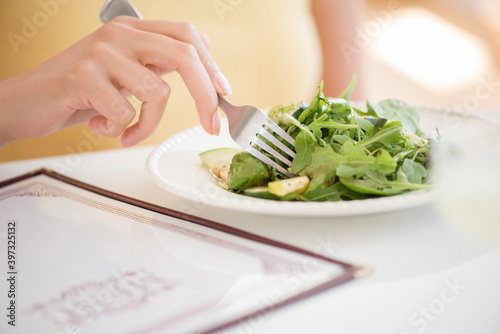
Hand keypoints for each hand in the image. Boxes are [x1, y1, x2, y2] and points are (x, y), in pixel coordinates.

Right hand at [0, 16, 231, 146]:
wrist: (26, 102)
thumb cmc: (78, 91)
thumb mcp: (124, 72)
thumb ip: (157, 62)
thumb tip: (202, 56)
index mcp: (132, 30)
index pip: (186, 36)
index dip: (211, 65)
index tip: (223, 94)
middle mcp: (119, 35)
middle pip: (183, 56)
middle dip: (205, 96)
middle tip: (211, 125)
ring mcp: (101, 53)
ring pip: (156, 92)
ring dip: (147, 123)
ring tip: (125, 130)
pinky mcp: (84, 76)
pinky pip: (125, 112)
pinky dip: (120, 130)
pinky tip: (100, 126)